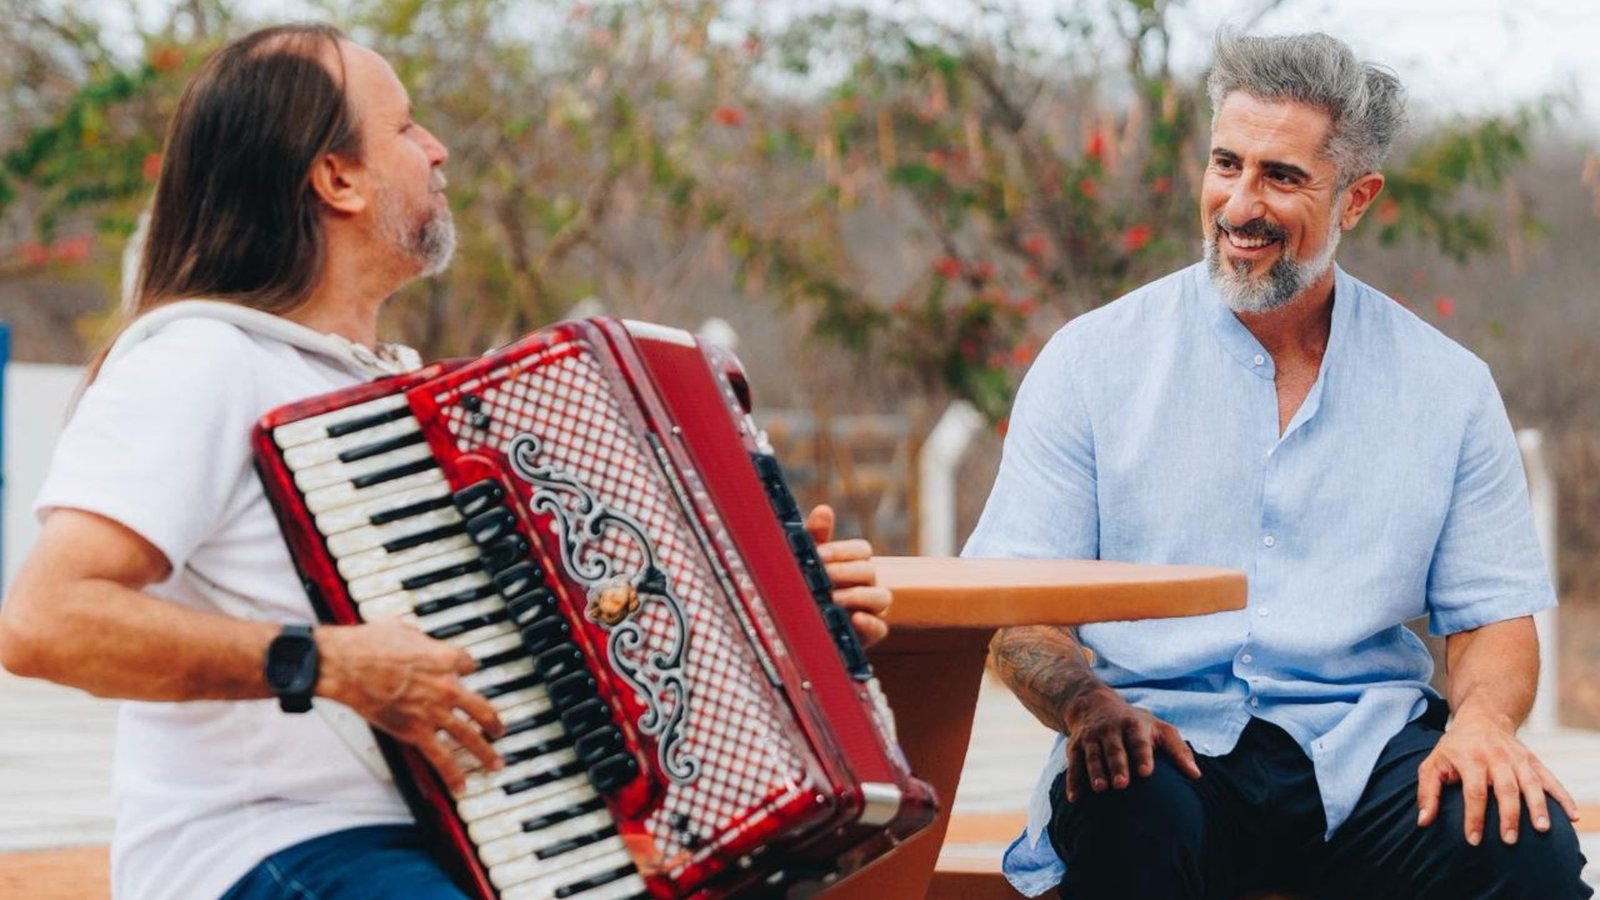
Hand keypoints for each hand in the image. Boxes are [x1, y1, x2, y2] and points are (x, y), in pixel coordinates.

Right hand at [315, 619, 503, 791]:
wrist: (348, 666)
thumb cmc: (368, 644)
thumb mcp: (399, 627)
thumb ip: (413, 634)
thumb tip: (409, 634)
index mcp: (445, 658)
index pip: (469, 666)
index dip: (467, 670)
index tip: (466, 676)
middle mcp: (447, 686)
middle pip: (481, 707)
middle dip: (493, 722)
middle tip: (498, 730)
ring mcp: (434, 712)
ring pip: (469, 736)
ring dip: (485, 752)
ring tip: (495, 763)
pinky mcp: (416, 732)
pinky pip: (441, 757)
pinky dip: (452, 774)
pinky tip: (460, 784)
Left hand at [805, 504, 891, 647]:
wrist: (799, 627)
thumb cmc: (807, 586)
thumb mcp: (807, 560)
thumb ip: (815, 536)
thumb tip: (824, 510)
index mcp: (854, 563)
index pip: (861, 550)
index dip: (842, 551)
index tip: (819, 555)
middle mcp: (867, 584)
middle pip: (870, 571)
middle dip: (846, 572)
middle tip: (824, 577)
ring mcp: (871, 609)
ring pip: (882, 597)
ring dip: (859, 596)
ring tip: (834, 599)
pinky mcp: (868, 634)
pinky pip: (880, 628)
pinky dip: (870, 623)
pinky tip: (855, 619)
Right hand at [1062, 686, 1198, 802]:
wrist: (1092, 704)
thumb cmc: (1135, 724)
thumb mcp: (1159, 729)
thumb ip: (1178, 750)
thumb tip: (1196, 776)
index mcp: (1133, 726)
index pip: (1139, 742)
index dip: (1142, 756)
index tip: (1146, 772)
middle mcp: (1110, 731)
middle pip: (1114, 750)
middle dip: (1117, 765)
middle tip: (1122, 784)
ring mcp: (1091, 739)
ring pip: (1092, 756)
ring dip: (1095, 772)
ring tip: (1100, 788)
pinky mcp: (1074, 747)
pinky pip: (1073, 765)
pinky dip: (1072, 781)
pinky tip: (1074, 798)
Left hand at [1416, 707, 1578, 844]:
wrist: (1483, 718)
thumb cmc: (1454, 748)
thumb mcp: (1433, 764)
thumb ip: (1427, 792)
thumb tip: (1422, 821)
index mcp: (1470, 759)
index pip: (1473, 792)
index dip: (1474, 817)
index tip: (1474, 840)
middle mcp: (1496, 758)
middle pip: (1505, 788)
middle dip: (1508, 815)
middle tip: (1509, 840)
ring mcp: (1517, 759)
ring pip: (1531, 783)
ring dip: (1538, 806)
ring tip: (1542, 829)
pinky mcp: (1533, 761)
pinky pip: (1550, 779)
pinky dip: (1562, 796)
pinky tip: (1572, 816)